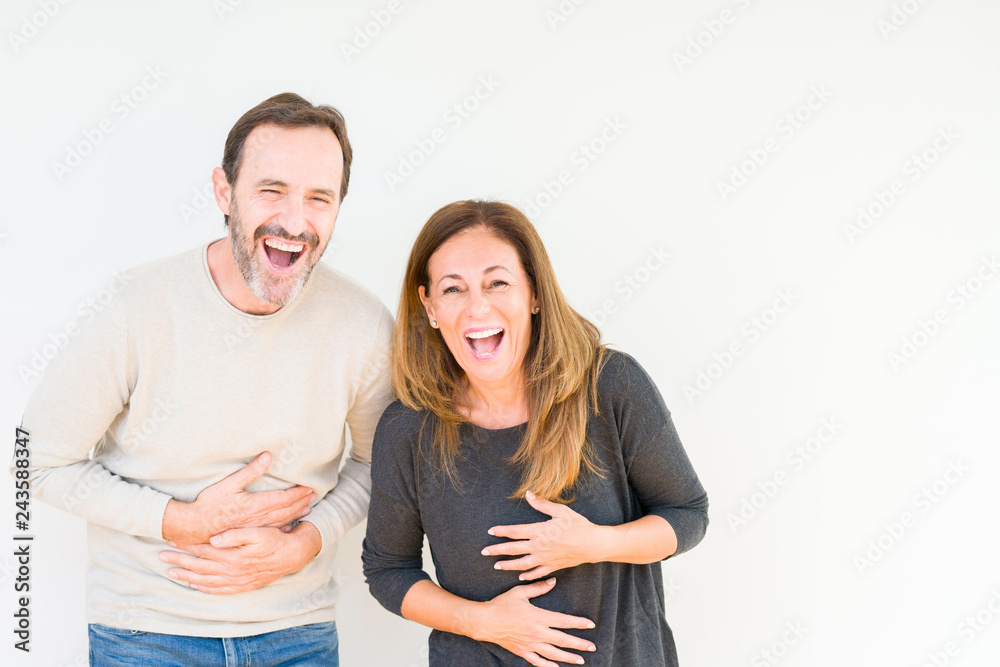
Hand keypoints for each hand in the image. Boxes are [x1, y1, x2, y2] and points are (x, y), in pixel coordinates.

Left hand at [159, 522, 320, 594]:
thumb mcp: (258, 532)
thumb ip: (236, 535)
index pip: (203, 550)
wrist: (292, 556)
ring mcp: (235, 581)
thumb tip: (215, 539)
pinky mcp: (241, 586)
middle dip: (179, 560)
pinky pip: (218, 590)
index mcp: (233, 556)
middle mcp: (231, 571)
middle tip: (161, 556)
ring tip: (171, 571)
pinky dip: (204, 588)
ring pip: (205, 580)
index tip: (172, 538)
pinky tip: (194, 586)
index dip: (186, 544)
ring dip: (186, 575)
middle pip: (199, 566)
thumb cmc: (275, 540)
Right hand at [161, 452, 315, 544]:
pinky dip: (284, 527)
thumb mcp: (229, 484)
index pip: (284, 498)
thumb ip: (250, 471)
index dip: (298, 493)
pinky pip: (272, 532)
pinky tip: (289, 527)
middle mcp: (259, 519)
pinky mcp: (249, 535)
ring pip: (281, 522)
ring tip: (307, 509)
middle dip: (301, 502)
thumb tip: (268, 456)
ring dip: (296, 515)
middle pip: (286, 510)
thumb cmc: (210, 504)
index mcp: (256, 505)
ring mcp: (255, 529)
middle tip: (312, 496)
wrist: (195, 527)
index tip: (309, 487)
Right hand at [468, 578, 595, 666]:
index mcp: (538, 617)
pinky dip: (548, 665)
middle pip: (562, 640)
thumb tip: (553, 581)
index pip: (564, 621)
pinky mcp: (522, 651)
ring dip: (568, 657)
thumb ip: (538, 587)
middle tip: (592, 647)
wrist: (484, 621)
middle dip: (579, 644)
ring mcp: (530, 644)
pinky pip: (537, 661)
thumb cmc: (501, 604)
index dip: (578, 623)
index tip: (590, 624)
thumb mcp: (520, 592)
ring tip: (580, 660)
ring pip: (553, 653)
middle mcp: (537, 632)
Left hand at [483, 491, 604, 580]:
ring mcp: (545, 558)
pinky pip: (537, 573)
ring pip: (522, 564)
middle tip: (484, 552)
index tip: (491, 532)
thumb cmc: (578, 525)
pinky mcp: (553, 566)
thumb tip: (529, 494)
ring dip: (508, 565)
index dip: (501, 532)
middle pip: (514, 549)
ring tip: (496, 566)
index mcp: (539, 531)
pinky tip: (520, 577)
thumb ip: (542, 504)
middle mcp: (539, 546)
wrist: (593, 544)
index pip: (515, 532)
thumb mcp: (560, 511)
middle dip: (497, 550)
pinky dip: (528, 575)